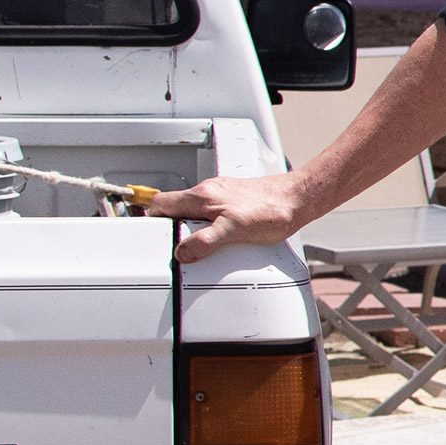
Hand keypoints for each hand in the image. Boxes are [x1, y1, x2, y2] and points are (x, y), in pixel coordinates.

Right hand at [146, 171, 317, 265]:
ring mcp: (222, 196)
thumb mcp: (234, 230)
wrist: (298, 199)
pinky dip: (206, 227)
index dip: (151, 219)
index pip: (162, 203)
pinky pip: (211, 214)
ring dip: (188, 227)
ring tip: (191, 247)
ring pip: (193, 211)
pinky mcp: (235, 202)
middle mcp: (209, 192)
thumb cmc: (271, 209)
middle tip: (168, 245)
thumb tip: (182, 252)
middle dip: (168, 226)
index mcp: (202, 196)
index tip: (147, 235)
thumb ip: (205, 241)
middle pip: (175, 207)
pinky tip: (216, 240)